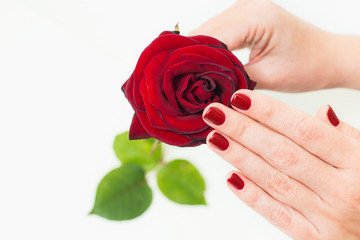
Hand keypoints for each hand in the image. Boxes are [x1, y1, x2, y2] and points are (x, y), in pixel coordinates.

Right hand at [190, 0, 359, 90]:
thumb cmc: (307, 66)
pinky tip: (197, 68)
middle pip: (202, 33)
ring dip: (194, 55)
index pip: (209, 39)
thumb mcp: (268, 77)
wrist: (325, 56)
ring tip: (182, 79)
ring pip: (205, 33)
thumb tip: (203, 90)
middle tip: (173, 83)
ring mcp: (242, 10)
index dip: (189, 61)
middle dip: (187, 58)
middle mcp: (245, 7)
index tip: (174, 83)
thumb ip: (233, 80)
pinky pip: (215, 34)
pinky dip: (205, 52)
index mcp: (255, 17)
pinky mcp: (241, 18)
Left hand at [202, 89, 359, 238]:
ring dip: (239, 157)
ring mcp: (326, 216)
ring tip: (214, 138)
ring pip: (274, 180)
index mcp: (356, 161)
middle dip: (244, 130)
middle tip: (214, 113)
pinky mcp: (312, 237)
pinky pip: (276, 214)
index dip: (269, 112)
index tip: (239, 97)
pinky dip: (252, 195)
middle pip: (282, 153)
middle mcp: (341, 188)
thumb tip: (320, 111)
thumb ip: (343, 136)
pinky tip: (230, 177)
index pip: (305, 130)